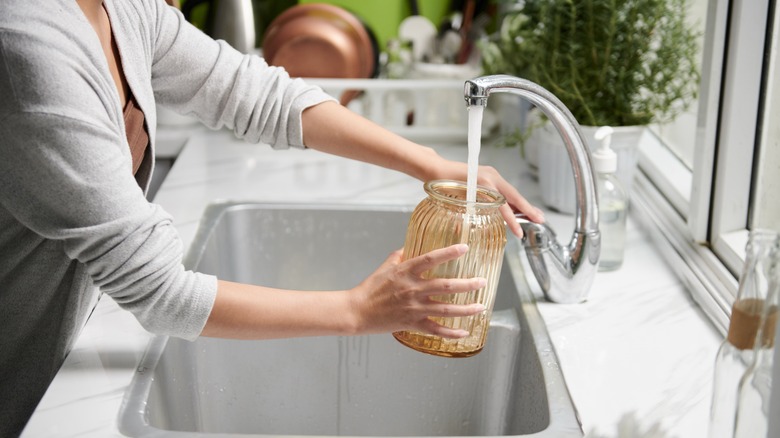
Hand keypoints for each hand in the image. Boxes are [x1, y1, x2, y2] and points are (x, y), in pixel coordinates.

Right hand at [349, 244, 485, 338]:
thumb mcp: (386, 266)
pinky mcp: (412, 324)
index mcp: (406, 272)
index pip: (430, 259)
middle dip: (468, 284)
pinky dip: (451, 332)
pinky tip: (465, 332)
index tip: (464, 248)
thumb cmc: (370, 288)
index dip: (448, 253)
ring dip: (466, 309)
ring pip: (446, 309)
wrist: (357, 311)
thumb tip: (413, 246)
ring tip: (481, 306)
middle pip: (446, 285)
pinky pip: (436, 330)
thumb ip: (401, 255)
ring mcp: (413, 308)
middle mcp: (412, 289)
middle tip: (482, 282)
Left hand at [431, 159, 544, 237]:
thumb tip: (465, 231)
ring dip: (523, 204)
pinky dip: (512, 200)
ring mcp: (491, 175)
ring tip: (535, 216)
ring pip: (511, 192)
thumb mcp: (453, 200)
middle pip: (514, 195)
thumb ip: (464, 213)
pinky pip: (504, 190)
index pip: (503, 205)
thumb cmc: (441, 183)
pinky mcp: (489, 176)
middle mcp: (491, 177)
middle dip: (528, 209)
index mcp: (483, 183)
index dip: (512, 220)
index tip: (519, 232)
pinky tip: (518, 208)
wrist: (436, 168)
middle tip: (540, 220)